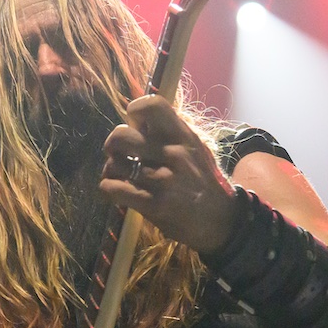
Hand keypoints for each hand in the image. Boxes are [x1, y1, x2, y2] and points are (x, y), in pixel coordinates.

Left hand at [97, 95, 238, 252]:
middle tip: (119, 154)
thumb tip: (137, 120)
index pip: (151, 105)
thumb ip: (170, 133)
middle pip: (121, 135)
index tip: (136, 128)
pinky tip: (118, 191)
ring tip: (120, 175)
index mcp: (184, 136)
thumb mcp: (195, 149)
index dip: (134, 114)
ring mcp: (164, 180)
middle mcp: (174, 154)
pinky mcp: (154, 205)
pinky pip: (113, 188)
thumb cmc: (202, 182)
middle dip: (112, 145)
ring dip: (111, 170)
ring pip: (114, 164)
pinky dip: (108, 189)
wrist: (219, 221)